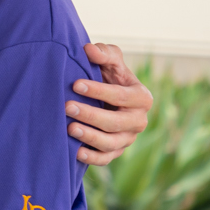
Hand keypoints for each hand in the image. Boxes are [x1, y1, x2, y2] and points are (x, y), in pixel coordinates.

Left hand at [70, 43, 152, 165]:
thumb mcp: (110, 61)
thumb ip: (104, 53)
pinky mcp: (116, 151)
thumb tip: (89, 50)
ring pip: (111, 143)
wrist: (103, 96)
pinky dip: (92, 158)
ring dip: (90, 137)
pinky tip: (75, 152)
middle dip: (91, 115)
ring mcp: (128, 138)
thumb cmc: (108, 75)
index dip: (99, 91)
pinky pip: (106, 158)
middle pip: (116, 122)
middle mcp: (138, 120)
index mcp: (141, 97)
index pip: (121, 96)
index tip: (75, 84)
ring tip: (69, 128)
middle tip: (67, 107)